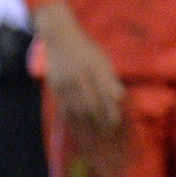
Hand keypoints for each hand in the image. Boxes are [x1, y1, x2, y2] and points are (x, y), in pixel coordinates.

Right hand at [32, 0, 124, 142]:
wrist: (60, 38)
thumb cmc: (87, 50)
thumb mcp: (103, 60)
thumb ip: (110, 79)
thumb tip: (120, 100)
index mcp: (97, 68)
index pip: (108, 94)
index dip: (113, 111)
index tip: (117, 123)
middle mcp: (82, 76)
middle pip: (93, 105)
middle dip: (101, 122)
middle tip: (107, 134)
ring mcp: (67, 83)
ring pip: (78, 110)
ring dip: (87, 126)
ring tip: (95, 138)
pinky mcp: (56, 88)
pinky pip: (65, 108)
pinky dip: (73, 121)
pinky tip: (78, 130)